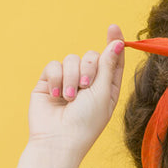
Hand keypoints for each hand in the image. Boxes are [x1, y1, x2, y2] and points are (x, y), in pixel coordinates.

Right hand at [28, 24, 124, 157]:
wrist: (58, 139)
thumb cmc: (86, 122)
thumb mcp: (102, 92)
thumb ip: (108, 66)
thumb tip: (118, 43)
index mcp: (106, 86)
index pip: (112, 59)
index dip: (114, 43)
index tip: (113, 28)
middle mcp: (88, 82)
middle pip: (91, 55)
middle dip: (89, 68)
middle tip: (85, 87)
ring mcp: (68, 81)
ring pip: (72, 59)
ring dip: (71, 77)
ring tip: (69, 98)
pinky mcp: (49, 82)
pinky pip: (53, 65)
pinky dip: (56, 79)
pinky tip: (56, 96)